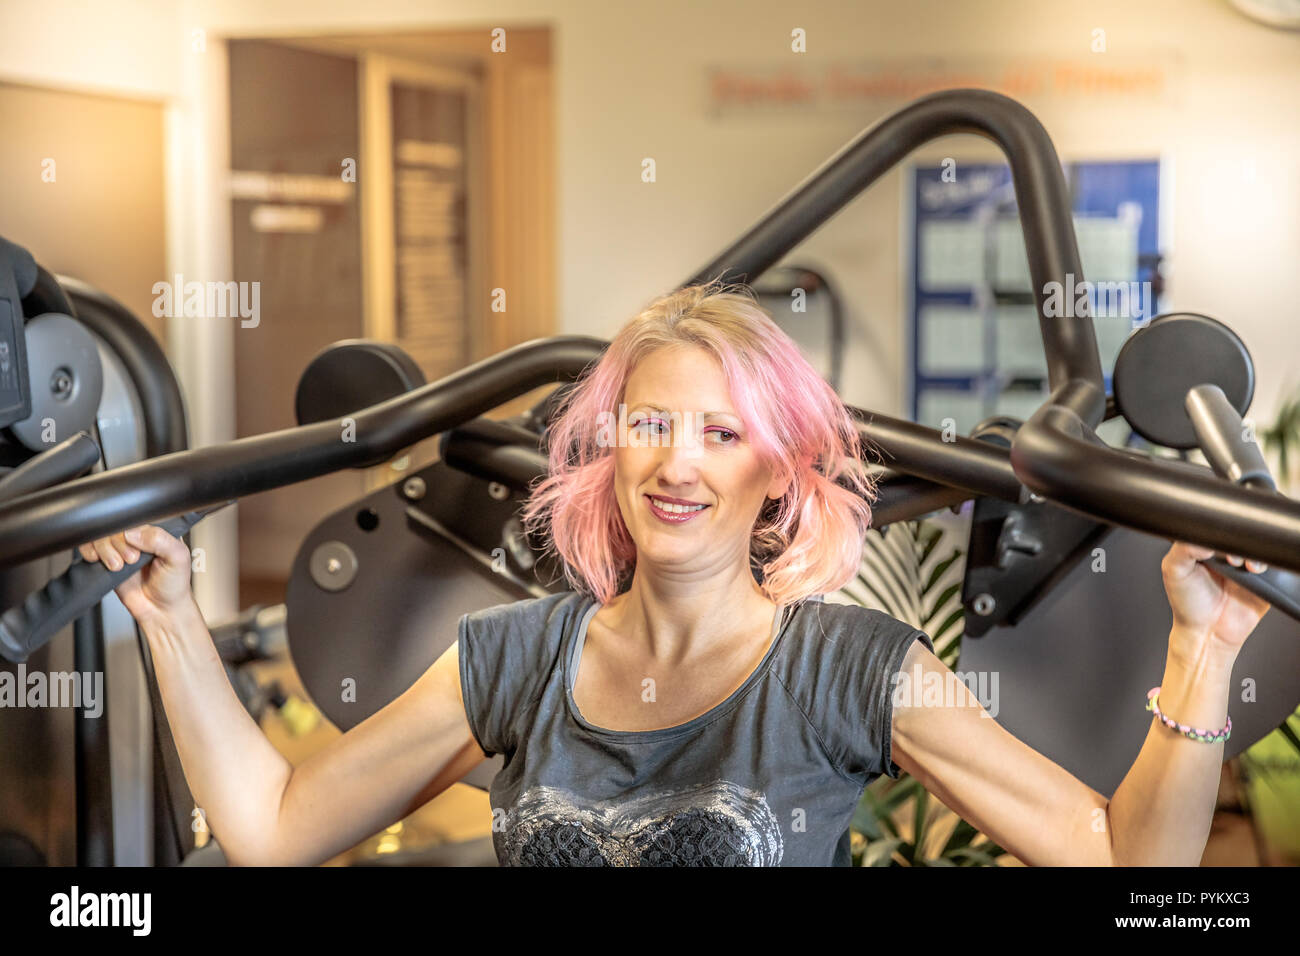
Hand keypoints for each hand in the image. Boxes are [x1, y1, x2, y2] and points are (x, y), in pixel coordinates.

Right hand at [78, 525, 195, 627]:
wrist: (161, 611)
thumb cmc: (173, 585)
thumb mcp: (178, 558)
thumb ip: (161, 540)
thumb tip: (133, 532)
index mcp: (155, 532)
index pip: (134, 519)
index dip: (130, 532)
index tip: (137, 550)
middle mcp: (137, 539)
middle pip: (114, 528)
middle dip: (118, 545)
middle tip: (130, 560)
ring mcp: (120, 550)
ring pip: (100, 537)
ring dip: (104, 550)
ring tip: (117, 566)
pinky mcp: (106, 562)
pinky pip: (89, 548)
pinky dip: (88, 552)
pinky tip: (98, 560)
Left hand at [1160, 541, 1270, 654]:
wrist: (1207, 632)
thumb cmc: (1187, 603)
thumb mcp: (1174, 570)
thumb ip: (1184, 548)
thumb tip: (1205, 538)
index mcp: (1204, 548)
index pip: (1216, 530)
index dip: (1219, 531)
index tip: (1217, 539)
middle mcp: (1226, 556)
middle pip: (1239, 537)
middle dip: (1237, 542)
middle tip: (1230, 555)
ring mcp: (1245, 568)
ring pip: (1256, 549)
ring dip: (1252, 552)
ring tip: (1242, 565)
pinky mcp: (1262, 582)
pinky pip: (1271, 567)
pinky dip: (1265, 565)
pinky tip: (1253, 570)